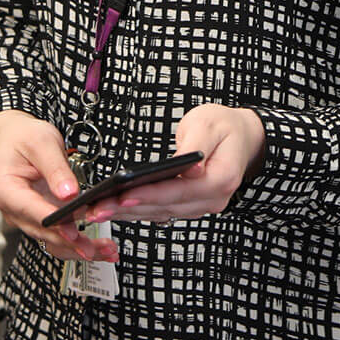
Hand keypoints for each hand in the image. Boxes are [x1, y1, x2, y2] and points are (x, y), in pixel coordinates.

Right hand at [0, 110, 118, 263]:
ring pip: (51, 240)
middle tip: (97, 248)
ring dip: (78, 249)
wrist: (18, 138)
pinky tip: (99, 248)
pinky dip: (77, 244)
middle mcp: (13, 209)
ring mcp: (26, 217)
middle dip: (71, 242)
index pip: (30, 210)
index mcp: (6, 189)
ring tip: (106, 252)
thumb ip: (55, 168)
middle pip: (42, 232)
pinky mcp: (40, 219)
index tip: (74, 230)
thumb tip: (69, 193)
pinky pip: (57, 236)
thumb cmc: (25, 138)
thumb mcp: (41, 142)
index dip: (53, 222)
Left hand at [90, 103, 265, 223]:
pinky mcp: (191, 205)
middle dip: (129, 208)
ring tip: (99, 211)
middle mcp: (213, 198)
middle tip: (98, 209)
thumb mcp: (209, 124)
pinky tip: (115, 210)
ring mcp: (202, 205)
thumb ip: (198, 144)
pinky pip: (163, 211)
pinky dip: (138, 211)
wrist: (241, 138)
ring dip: (129, 214)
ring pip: (162, 213)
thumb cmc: (224, 127)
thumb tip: (192, 168)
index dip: (151, 194)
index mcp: (222, 178)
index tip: (123, 196)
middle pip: (166, 207)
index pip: (181, 190)